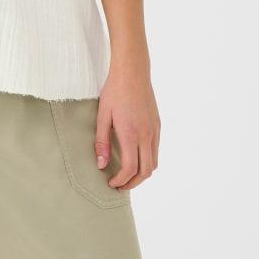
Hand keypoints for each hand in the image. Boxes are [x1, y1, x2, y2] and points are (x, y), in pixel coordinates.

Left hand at [95, 59, 159, 190]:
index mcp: (131, 134)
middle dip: (133, 183)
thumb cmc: (114, 91)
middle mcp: (146, 135)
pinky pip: (156, 149)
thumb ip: (101, 141)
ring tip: (128, 175)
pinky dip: (147, 160)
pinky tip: (136, 156)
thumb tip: (101, 164)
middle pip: (146, 171)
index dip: (122, 181)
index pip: (131, 169)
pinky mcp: (157, 124)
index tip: (112, 183)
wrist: (132, 71)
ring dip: (142, 173)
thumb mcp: (103, 115)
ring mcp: (154, 130)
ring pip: (154, 162)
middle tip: (120, 186)